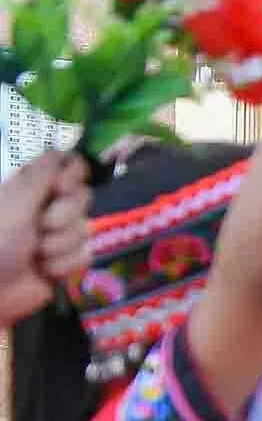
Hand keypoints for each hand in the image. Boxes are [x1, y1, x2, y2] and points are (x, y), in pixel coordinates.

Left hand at [0, 153, 87, 325]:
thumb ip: (41, 176)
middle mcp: (46, 207)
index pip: (67, 164)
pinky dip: (66, 264)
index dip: (73, 173)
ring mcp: (57, 235)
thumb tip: (61, 150)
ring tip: (37, 256)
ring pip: (86, 228)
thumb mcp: (15, 204)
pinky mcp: (66, 261)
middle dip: (66, 215)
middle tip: (42, 227)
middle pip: (83, 195)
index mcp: (30, 188)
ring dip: (61, 245)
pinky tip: (46, 271)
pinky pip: (86, 254)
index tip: (62, 188)